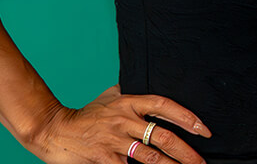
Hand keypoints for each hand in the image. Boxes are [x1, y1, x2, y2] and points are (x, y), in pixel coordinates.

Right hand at [27, 85, 209, 163]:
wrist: (53, 130)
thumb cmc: (85, 116)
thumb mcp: (110, 99)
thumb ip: (132, 98)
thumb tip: (155, 99)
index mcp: (129, 103)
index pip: (165, 107)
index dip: (187, 118)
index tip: (204, 130)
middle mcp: (124, 120)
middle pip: (163, 136)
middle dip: (186, 152)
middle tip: (201, 161)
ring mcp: (114, 140)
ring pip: (150, 156)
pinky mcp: (103, 159)